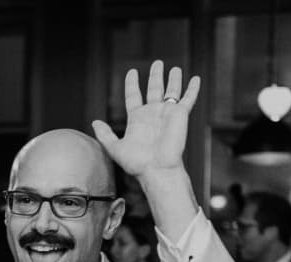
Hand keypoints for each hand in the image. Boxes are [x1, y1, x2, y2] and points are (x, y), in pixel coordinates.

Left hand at [90, 60, 199, 180]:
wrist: (157, 169)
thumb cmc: (137, 163)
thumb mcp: (115, 148)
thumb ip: (105, 134)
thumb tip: (94, 122)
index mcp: (137, 118)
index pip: (133, 95)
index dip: (132, 83)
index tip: (132, 72)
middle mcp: (153, 114)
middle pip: (154, 89)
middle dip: (156, 76)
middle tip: (157, 63)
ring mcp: (167, 113)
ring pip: (171, 91)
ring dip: (173, 79)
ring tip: (175, 68)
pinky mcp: (181, 115)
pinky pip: (188, 99)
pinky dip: (192, 89)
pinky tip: (196, 79)